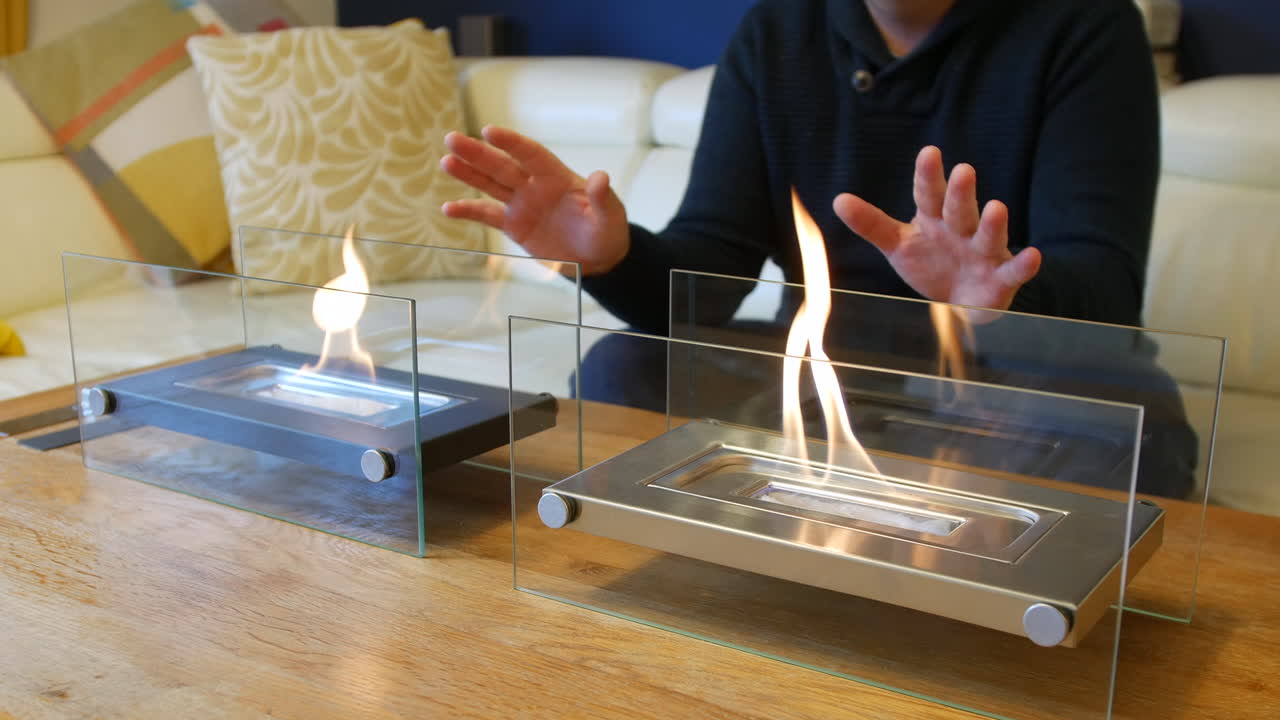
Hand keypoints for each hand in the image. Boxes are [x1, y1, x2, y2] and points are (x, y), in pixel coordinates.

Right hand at [440, 126, 629, 274]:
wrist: (597, 258)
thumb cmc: (607, 232)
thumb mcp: (611, 216)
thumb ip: (603, 198)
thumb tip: (601, 177)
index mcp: (557, 177)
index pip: (530, 154)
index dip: (511, 142)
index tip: (490, 131)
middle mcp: (535, 185)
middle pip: (502, 165)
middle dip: (478, 153)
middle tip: (452, 139)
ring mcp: (522, 203)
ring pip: (490, 184)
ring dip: (468, 174)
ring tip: (446, 161)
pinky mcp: (514, 224)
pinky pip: (487, 215)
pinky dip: (468, 211)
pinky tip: (448, 209)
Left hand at [833, 146, 1040, 310]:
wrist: (960, 299)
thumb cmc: (931, 262)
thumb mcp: (898, 244)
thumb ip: (872, 224)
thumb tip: (838, 200)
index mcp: (935, 219)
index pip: (929, 194)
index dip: (929, 176)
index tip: (929, 153)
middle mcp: (962, 229)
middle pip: (960, 209)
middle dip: (962, 193)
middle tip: (964, 171)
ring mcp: (984, 252)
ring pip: (989, 235)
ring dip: (994, 224)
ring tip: (998, 208)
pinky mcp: (1001, 278)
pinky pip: (1014, 270)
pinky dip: (1024, 265)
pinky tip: (1033, 255)